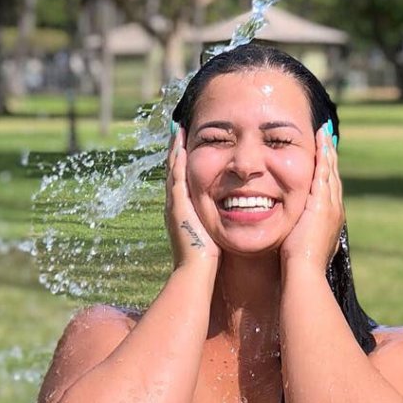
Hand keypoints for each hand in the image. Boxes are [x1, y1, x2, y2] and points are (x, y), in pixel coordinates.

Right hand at [164, 129, 219, 272]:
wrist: (195, 273)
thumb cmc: (207, 262)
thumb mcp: (211, 237)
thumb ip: (215, 226)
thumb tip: (231, 221)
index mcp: (181, 211)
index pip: (181, 181)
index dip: (183, 162)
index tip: (187, 145)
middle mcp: (173, 205)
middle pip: (173, 170)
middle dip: (176, 150)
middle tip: (178, 129)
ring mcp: (173, 204)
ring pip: (172, 169)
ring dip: (174, 149)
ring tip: (178, 129)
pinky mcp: (177, 205)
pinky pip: (176, 176)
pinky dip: (176, 159)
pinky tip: (180, 144)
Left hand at [279, 125, 344, 271]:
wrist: (305, 272)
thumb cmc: (299, 267)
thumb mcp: (301, 246)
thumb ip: (299, 234)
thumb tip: (292, 234)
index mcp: (330, 220)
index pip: (329, 190)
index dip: (327, 173)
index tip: (324, 159)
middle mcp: (335, 210)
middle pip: (333, 177)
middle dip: (330, 157)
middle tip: (328, 137)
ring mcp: (331, 205)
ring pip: (331, 171)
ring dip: (328, 151)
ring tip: (325, 133)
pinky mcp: (323, 202)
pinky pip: (324, 172)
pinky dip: (324, 155)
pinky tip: (321, 141)